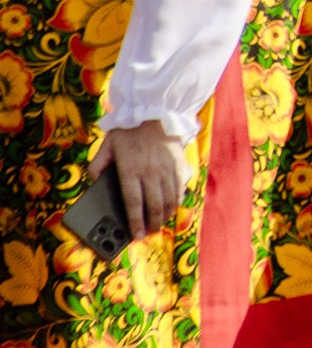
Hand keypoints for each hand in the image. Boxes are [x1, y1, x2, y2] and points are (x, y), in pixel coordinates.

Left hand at [89, 121, 186, 241]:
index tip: (136, 235)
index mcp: (130, 169)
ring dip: (165, 216)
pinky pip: (180, 189)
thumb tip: (94, 183)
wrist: (155, 112)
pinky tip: (172, 209)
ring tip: (159, 224)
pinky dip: (176, 202)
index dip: (135, 221)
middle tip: (148, 233)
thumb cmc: (128, 130)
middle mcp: (150, 171)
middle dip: (151, 223)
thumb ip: (97, 166)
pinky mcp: (179, 165)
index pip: (133, 202)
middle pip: (153, 205)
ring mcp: (167, 169)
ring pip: (169, 200)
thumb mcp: (106, 145)